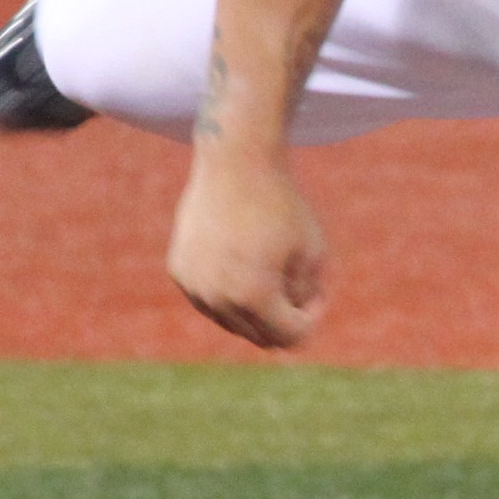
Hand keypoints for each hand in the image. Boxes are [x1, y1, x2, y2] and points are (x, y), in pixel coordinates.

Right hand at [168, 151, 327, 349]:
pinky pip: (211, 300)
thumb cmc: (281, 206)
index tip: (318, 287)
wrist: (235, 162)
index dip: (312, 316)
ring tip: (272, 266)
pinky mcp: (180, 272)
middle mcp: (217, 297)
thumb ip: (305, 298)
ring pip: (233, 322)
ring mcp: (194, 286)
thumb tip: (290, 334)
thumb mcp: (312, 253)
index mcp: (254, 295)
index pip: (291, 336)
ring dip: (257, 308)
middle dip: (285, 316)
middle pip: (260, 336)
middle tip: (297, 278)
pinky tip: (245, 259)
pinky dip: (230, 292)